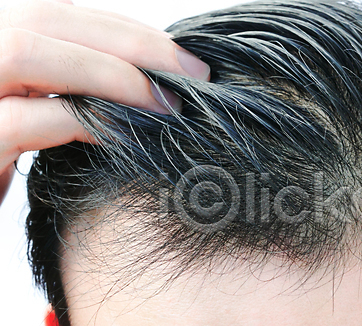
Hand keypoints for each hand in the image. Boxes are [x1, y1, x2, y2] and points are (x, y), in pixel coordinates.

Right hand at [0, 0, 209, 203]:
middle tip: (195, 74)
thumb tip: (139, 78)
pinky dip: (86, 121)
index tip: (181, 56)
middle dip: (132, 43)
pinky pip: (25, 119)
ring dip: (111, 75)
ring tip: (167, 104)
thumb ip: (63, 86)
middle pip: (47, 20)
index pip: (55, 14)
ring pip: (29, 53)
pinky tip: (129, 135)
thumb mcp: (24, 112)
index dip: (124, 30)